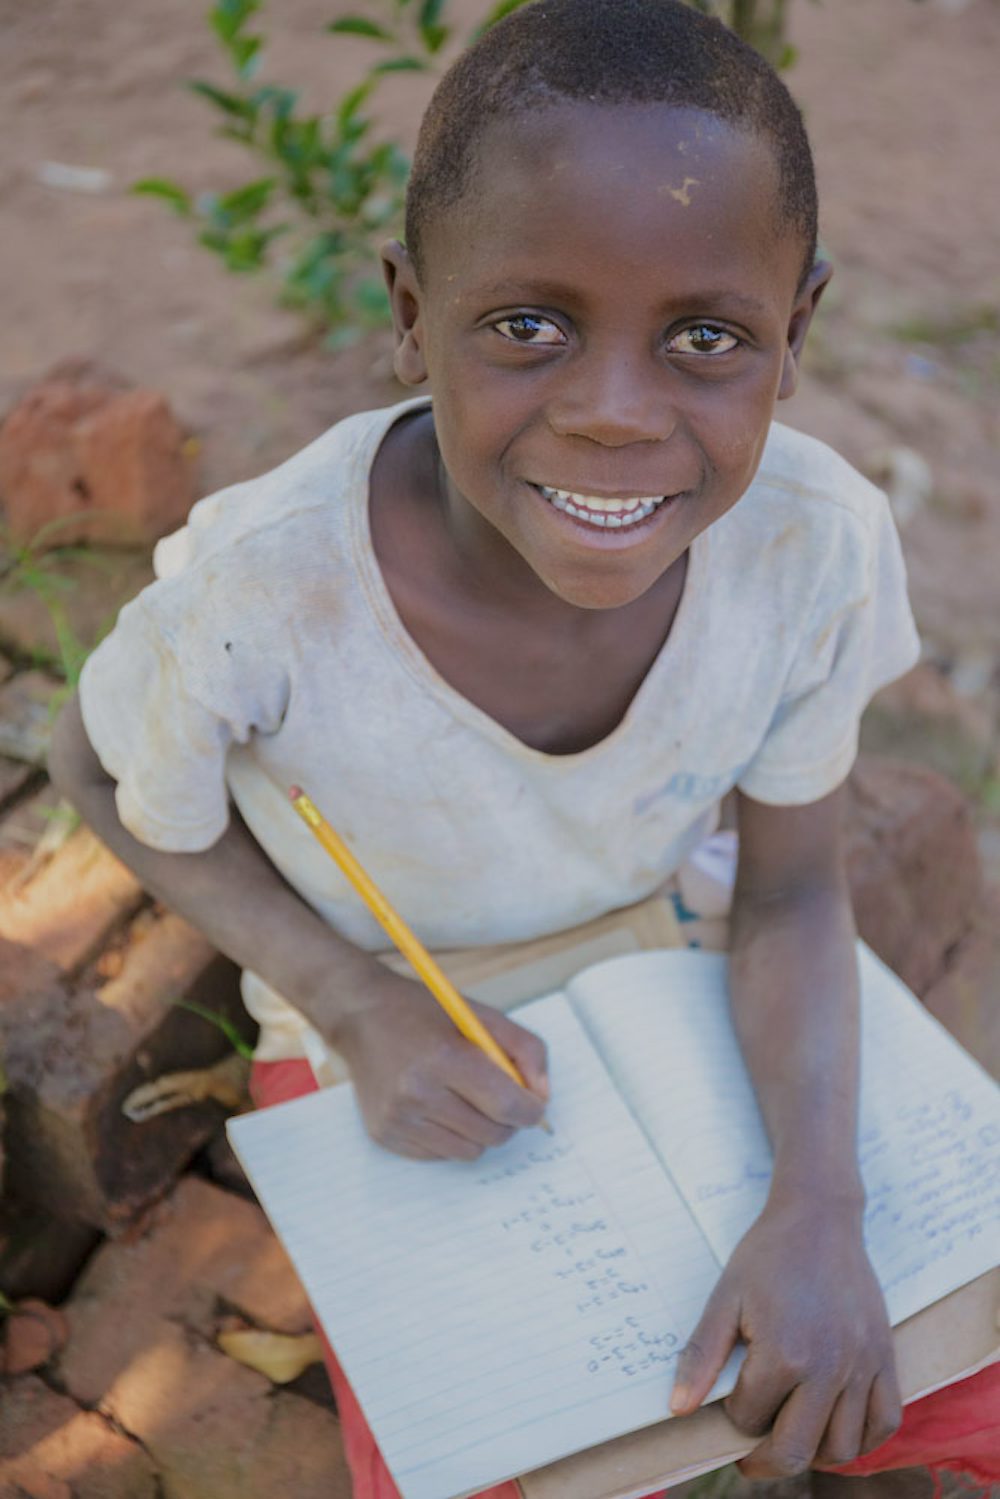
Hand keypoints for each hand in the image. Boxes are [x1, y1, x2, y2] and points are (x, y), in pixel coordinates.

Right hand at [334, 968, 548, 1159]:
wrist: (361, 1017)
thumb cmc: (425, 1014)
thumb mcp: (482, 1016)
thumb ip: (525, 1050)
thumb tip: (542, 1096)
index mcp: (445, 1058)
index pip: (507, 1106)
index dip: (531, 1109)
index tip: (534, 1104)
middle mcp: (417, 1093)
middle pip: (493, 1134)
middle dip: (507, 1119)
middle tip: (499, 1097)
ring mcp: (398, 1119)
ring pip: (470, 1151)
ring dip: (478, 1130)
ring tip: (463, 1098)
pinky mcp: (385, 1135)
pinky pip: (441, 1155)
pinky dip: (450, 1136)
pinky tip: (435, 1105)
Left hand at [670, 1197, 901, 1478]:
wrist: (819, 1217)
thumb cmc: (767, 1255)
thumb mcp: (725, 1298)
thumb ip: (701, 1355)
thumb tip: (678, 1408)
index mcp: (784, 1353)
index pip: (750, 1420)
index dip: (733, 1418)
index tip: (728, 1402)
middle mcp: (829, 1368)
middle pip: (796, 1450)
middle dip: (765, 1459)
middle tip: (751, 1455)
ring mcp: (862, 1365)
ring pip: (843, 1448)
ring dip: (813, 1454)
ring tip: (792, 1436)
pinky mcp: (885, 1356)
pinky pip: (885, 1422)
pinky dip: (862, 1440)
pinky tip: (836, 1428)